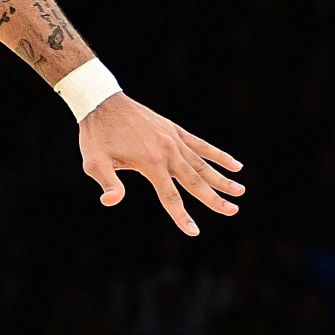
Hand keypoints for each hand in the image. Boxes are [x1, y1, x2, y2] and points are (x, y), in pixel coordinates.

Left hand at [79, 93, 244, 234]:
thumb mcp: (94, 161)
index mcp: (150, 163)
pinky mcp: (174, 130)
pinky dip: (218, 155)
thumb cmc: (96, 135)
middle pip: (195, 181)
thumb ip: (107, 182)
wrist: (101, 101)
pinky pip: (200, 145)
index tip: (194, 232)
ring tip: (240, 191)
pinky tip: (235, 165)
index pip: (170, 196)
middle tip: (233, 211)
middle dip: (214, 198)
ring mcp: (173, 139)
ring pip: (202, 164)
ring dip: (221, 178)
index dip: (181, 216)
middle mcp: (167, 152)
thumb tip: (111, 201)